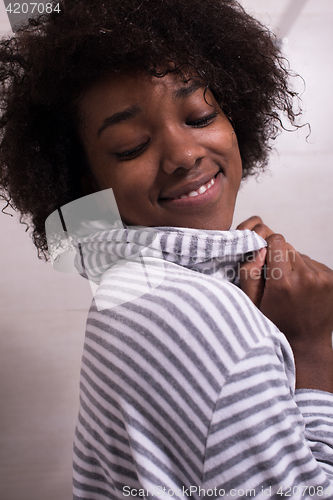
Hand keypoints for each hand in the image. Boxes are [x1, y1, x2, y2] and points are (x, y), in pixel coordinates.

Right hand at [237, 217, 332, 391]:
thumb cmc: (275, 324)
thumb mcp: (251, 303)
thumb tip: (259, 249)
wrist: (305, 345)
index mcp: (283, 282)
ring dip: (294, 266)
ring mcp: (323, 278)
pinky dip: (306, 272)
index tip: (265, 262)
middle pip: (289, 247)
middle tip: (277, 281)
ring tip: (291, 289)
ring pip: (301, 256)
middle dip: (280, 259)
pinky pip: (313, 264)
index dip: (268, 248)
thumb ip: (249, 272)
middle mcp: (306, 277)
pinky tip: (302, 291)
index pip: (276, 240)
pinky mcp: (332, 279)